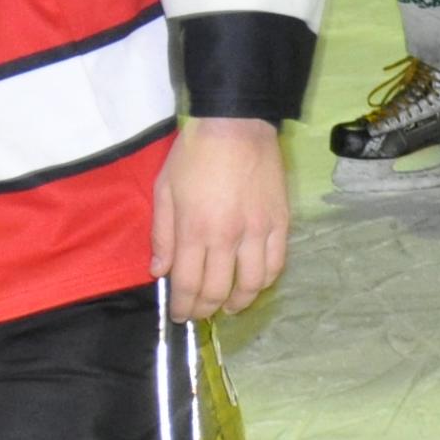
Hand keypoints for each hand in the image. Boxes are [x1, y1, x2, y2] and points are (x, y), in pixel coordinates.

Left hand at [153, 117, 289, 318]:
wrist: (235, 123)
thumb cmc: (193, 154)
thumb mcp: (164, 189)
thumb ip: (162, 235)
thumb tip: (159, 272)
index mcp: (195, 229)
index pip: (188, 283)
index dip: (183, 306)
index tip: (179, 315)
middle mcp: (228, 237)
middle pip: (218, 290)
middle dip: (205, 309)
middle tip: (199, 313)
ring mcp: (258, 231)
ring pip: (251, 284)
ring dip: (238, 303)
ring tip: (228, 306)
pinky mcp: (280, 222)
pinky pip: (276, 264)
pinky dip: (265, 281)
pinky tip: (253, 284)